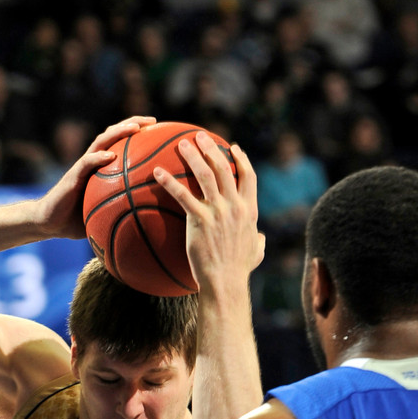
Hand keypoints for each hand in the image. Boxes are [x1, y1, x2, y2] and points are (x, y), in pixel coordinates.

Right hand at [34, 116, 155, 239]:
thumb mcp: (104, 214)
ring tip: (134, 128)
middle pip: (113, 134)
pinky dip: (98, 158)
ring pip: (101, 142)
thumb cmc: (76, 220)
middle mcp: (92, 162)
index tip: (158, 130)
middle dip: (133, 123)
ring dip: (118, 132)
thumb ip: (122, 211)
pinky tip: (111, 155)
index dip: (138, 134)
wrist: (49, 223)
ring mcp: (82, 167)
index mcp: (101, 167)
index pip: (121, 143)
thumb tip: (149, 222)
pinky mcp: (72, 176)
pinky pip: (86, 163)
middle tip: (152, 121)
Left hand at [154, 133, 263, 297]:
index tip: (232, 147)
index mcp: (250, 210)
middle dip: (211, 148)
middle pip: (224, 168)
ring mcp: (218, 211)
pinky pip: (182, 195)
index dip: (241, 159)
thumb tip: (260, 239)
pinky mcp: (200, 220)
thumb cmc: (238, 271)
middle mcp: (236, 206)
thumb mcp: (255, 252)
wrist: (226, 282)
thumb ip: (258, 241)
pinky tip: (157, 173)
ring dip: (192, 156)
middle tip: (199, 136)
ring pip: (205, 175)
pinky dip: (169, 181)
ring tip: (181, 143)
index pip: (248, 176)